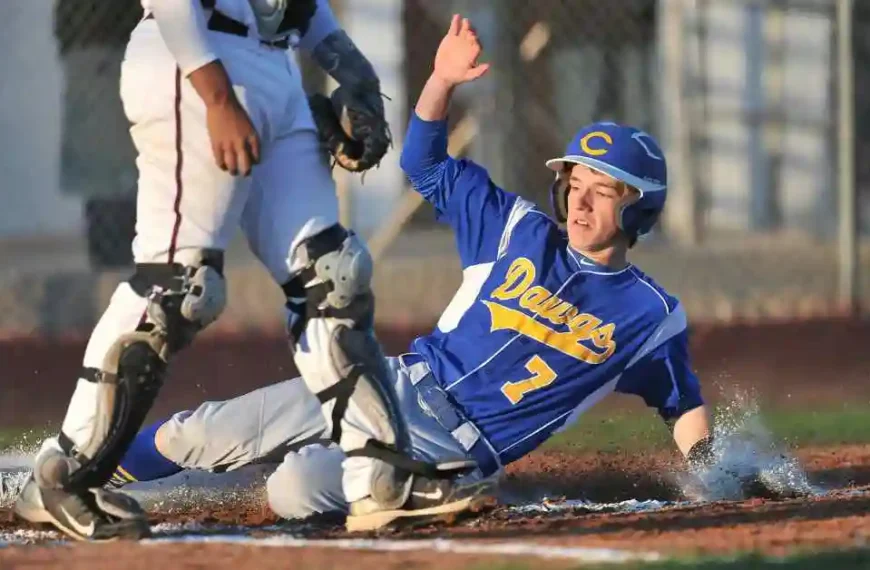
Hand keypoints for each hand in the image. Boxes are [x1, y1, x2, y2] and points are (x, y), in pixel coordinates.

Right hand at [188, 61, 260, 175]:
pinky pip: (219, 160)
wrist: (222, 103)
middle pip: (246, 164)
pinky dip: (222, 165)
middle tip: (244, 173)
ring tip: (233, 171)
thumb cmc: (237, 112)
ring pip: (232, 165)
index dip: (255, 161)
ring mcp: (228, 144)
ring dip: (233, 170)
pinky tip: (223, 166)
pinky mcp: (217, 144)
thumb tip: (249, 150)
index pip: (257, 155)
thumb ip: (250, 138)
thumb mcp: (249, 126)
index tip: (253, 163)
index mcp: (252, 137)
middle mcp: (242, 143)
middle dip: (246, 171)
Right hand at [433, 14, 489, 86]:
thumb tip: (488, 66)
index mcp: (473, 53)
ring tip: (465, 21)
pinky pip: (454, 28)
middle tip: (469, 32)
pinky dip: (455, 22)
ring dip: (466, 25)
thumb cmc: (458, 76)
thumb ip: (478, 72)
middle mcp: (468, 45)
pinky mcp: (451, 38)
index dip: (476, 42)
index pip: (477, 45)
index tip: (474, 40)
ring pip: (464, 30)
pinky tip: (457, 16)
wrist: (444, 74)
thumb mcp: (468, 76)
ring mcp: (460, 40)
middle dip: (472, 33)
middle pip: (472, 36)